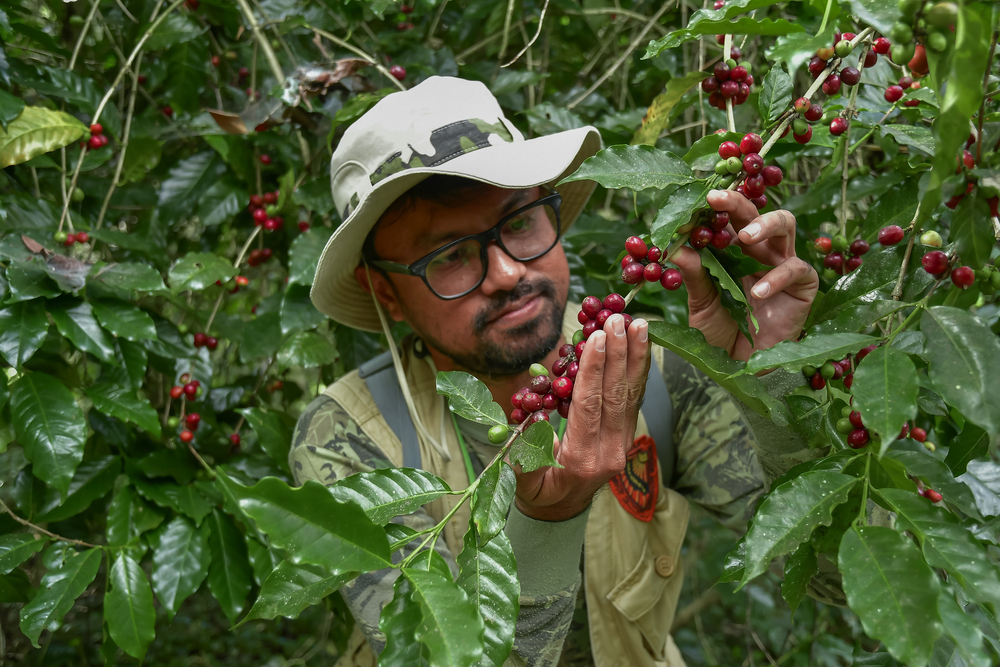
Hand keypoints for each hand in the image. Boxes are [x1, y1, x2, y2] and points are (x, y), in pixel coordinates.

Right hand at [511, 314, 649, 521]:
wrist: (563, 510)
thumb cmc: (538, 493)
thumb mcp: (524, 482)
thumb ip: (525, 456)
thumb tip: (536, 419)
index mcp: (582, 459)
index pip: (589, 407)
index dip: (593, 371)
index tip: (596, 339)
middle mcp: (610, 450)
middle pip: (615, 395)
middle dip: (618, 354)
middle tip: (617, 320)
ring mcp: (623, 442)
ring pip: (631, 394)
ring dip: (636, 356)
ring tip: (640, 324)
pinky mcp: (627, 433)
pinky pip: (634, 397)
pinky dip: (638, 368)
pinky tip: (641, 344)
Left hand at [671, 190, 818, 361]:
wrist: (741, 363)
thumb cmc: (721, 330)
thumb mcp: (701, 301)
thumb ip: (693, 274)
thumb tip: (676, 248)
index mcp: (732, 250)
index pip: (726, 219)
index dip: (715, 207)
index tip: (698, 199)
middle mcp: (758, 251)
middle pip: (755, 212)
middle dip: (738, 203)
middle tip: (718, 200)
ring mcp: (782, 264)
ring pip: (785, 225)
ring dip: (765, 224)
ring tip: (746, 236)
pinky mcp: (802, 284)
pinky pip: (795, 268)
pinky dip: (776, 277)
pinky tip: (757, 292)